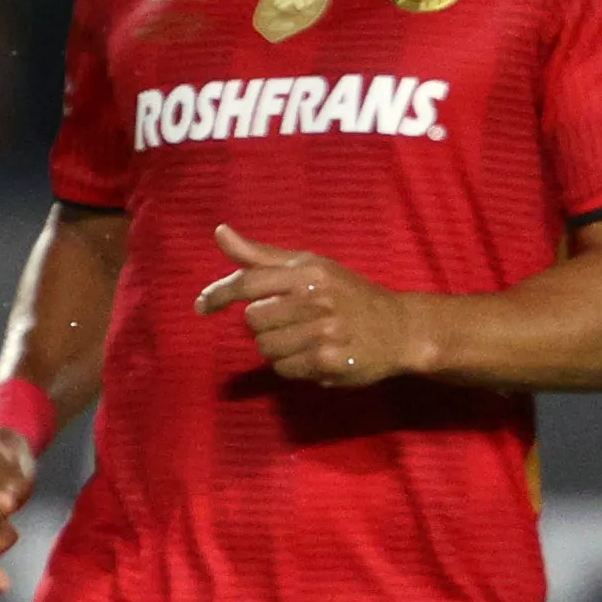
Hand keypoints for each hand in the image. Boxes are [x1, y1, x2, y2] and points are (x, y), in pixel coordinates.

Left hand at [198, 223, 435, 387]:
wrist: (400, 328)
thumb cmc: (348, 294)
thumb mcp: (308, 266)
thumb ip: (260, 255)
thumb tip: (219, 232)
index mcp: (308, 270)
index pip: (248, 282)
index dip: (219, 295)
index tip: (201, 306)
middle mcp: (316, 298)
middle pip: (253, 320)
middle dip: (266, 324)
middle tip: (295, 320)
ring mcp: (324, 330)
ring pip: (265, 347)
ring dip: (279, 347)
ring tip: (307, 338)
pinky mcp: (329, 360)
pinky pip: (283, 369)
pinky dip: (292, 366)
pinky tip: (315, 355)